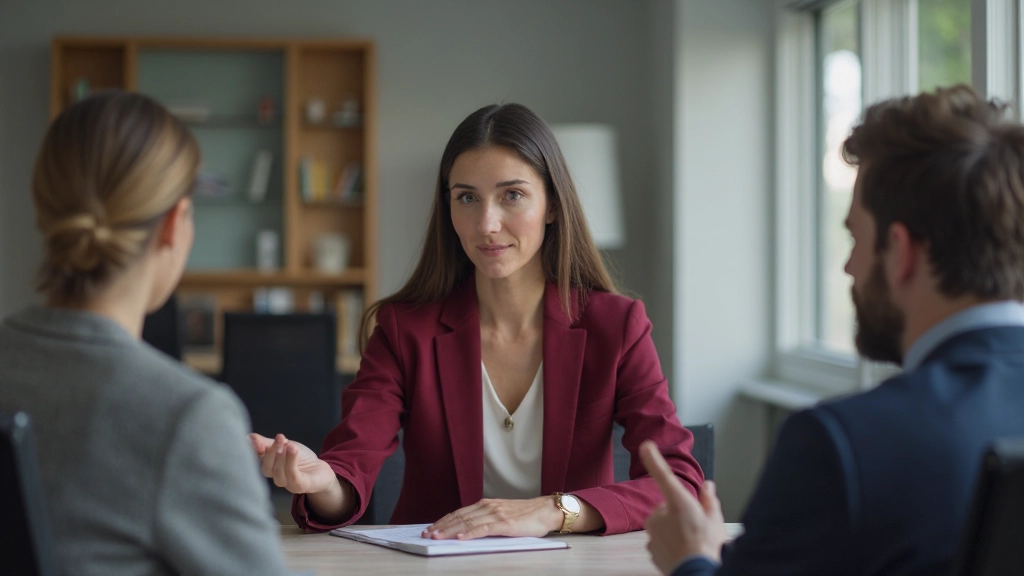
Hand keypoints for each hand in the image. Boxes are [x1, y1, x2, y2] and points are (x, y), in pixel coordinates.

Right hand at [249, 433, 336, 495]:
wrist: (321, 469)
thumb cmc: (300, 458)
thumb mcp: (283, 445)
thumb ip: (266, 442)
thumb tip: (248, 437)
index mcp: (269, 466)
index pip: (255, 461)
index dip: (253, 451)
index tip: (253, 439)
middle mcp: (275, 477)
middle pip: (266, 468)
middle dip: (272, 452)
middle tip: (280, 438)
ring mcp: (287, 484)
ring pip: (278, 473)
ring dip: (282, 457)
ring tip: (289, 444)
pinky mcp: (300, 486)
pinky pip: (293, 477)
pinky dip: (291, 462)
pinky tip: (293, 450)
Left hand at [422, 497, 563, 539]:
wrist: (546, 510)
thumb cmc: (526, 515)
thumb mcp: (502, 514)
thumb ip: (486, 519)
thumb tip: (468, 530)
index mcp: (486, 504)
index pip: (459, 513)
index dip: (443, 521)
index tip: (431, 528)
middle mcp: (488, 507)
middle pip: (459, 517)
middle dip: (441, 527)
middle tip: (427, 535)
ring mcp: (496, 514)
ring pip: (468, 523)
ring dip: (450, 530)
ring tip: (437, 537)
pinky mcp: (505, 524)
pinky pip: (484, 529)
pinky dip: (470, 533)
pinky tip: (460, 538)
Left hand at [640, 440, 726, 574]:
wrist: (696, 573)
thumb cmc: (708, 547)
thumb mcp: (715, 520)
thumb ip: (709, 500)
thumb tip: (708, 486)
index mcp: (678, 503)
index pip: (664, 476)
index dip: (654, 459)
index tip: (645, 445)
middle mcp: (661, 515)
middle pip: (666, 507)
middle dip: (677, 513)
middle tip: (694, 526)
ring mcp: (653, 532)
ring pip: (662, 525)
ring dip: (672, 529)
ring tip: (689, 541)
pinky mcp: (650, 547)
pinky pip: (659, 540)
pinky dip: (668, 544)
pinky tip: (681, 551)